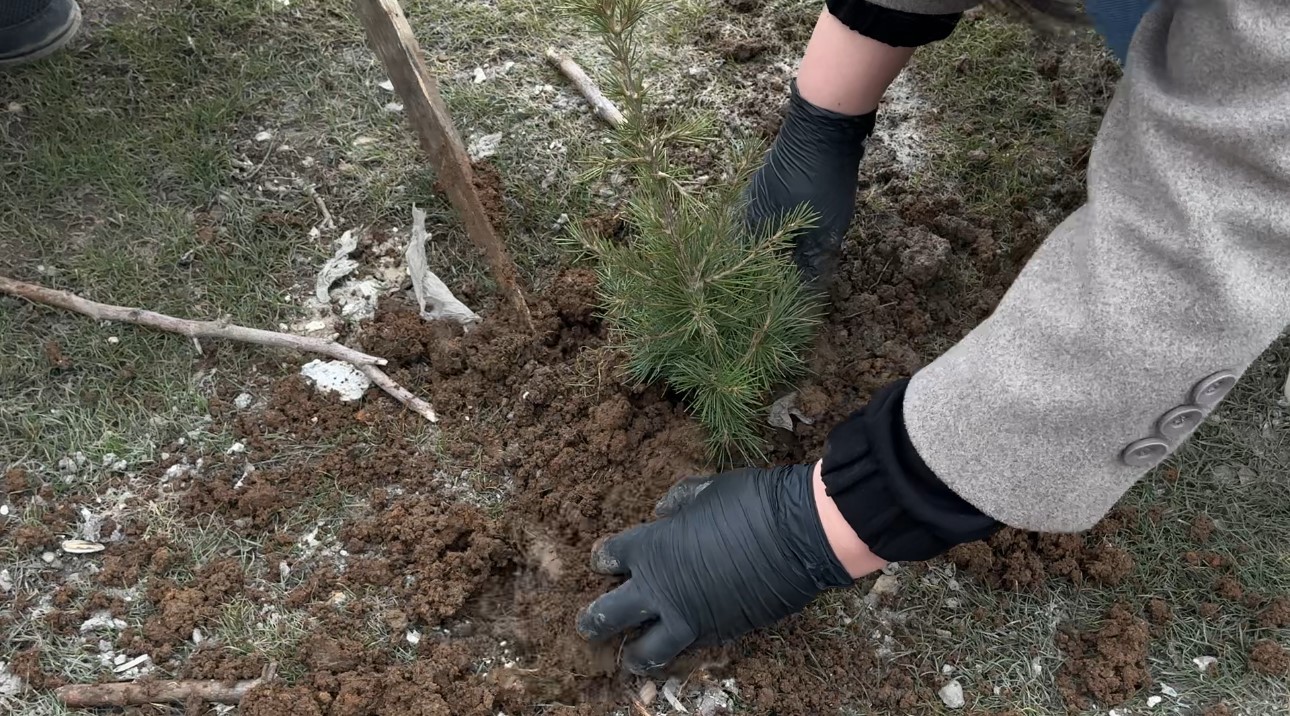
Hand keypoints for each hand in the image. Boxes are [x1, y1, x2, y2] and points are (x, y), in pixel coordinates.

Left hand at [576, 463, 873, 673]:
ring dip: (634, 654)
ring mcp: (688, 618)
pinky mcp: (718, 635)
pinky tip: (679, 647)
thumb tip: (662, 509)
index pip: (611, 558)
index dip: (605, 559)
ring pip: (646, 651)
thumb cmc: (751, 503)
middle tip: (588, 626)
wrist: (799, 536)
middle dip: (594, 622)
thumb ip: (679, 502)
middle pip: (609, 615)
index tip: (605, 561)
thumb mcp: (707, 490)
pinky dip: (680, 649)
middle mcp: (660, 589)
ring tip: (630, 657)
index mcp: (652, 548)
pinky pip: (688, 649)